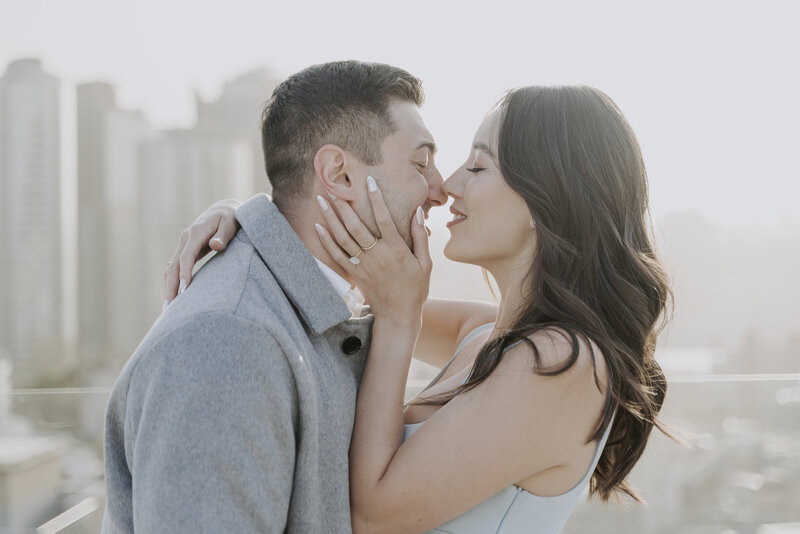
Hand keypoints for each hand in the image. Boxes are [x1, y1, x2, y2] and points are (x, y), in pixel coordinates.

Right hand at [164, 198, 241, 302]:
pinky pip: (174, 268)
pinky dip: (172, 282)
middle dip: (171, 286)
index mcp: (195, 233)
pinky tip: (172, 297)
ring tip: (167, 309)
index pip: (186, 257)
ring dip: (168, 287)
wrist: (223, 209)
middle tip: (170, 308)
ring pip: (171, 268)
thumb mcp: (230, 224)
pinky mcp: (184, 250)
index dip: (184, 274)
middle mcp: (185, 239)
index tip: (184, 291)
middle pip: (173, 266)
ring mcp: (183, 244)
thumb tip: (216, 245)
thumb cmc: (230, 218)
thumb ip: (223, 235)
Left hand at [314, 176, 431, 327]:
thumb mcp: (425, 263)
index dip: (377, 199)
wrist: (398, 316)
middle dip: (344, 206)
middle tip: (333, 187)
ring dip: (331, 218)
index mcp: (396, 250)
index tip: (369, 181)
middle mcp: (377, 256)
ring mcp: (363, 265)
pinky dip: (326, 240)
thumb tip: (418, 211)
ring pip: (343, 238)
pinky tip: (318, 226)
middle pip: (356, 227)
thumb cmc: (415, 289)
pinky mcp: (354, 274)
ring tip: (321, 200)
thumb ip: (420, 236)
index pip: (385, 219)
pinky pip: (337, 255)